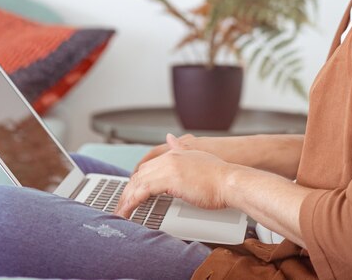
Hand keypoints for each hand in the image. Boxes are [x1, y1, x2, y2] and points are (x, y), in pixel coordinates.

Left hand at [115, 133, 230, 217]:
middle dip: (129, 190)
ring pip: (138, 182)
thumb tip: (170, 138)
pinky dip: (132, 201)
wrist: (230, 181)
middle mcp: (169, 157)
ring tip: (121, 212)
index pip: (149, 166)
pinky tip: (128, 210)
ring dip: (127, 198)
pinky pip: (143, 191)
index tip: (132, 193)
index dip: (138, 180)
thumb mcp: (197, 157)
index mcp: (175, 153)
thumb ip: (181, 149)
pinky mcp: (169, 179)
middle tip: (122, 204)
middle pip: (140, 174)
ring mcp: (168, 167)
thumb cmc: (220, 176)